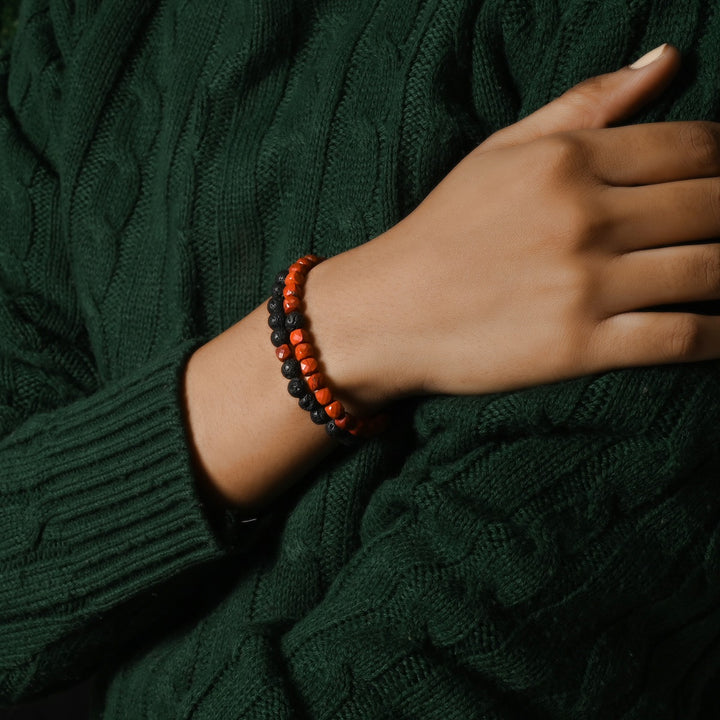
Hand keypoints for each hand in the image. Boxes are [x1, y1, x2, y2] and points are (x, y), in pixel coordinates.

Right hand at [307, 43, 719, 402]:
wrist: (385, 313)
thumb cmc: (441, 231)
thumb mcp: (499, 151)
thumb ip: (585, 104)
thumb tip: (667, 57)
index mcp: (567, 161)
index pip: (695, 147)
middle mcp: (584, 217)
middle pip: (713, 206)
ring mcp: (583, 284)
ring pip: (709, 270)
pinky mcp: (578, 346)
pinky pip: (681, 336)